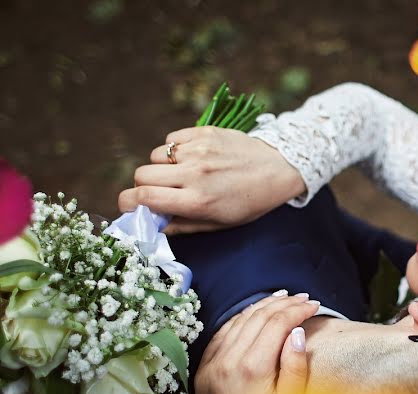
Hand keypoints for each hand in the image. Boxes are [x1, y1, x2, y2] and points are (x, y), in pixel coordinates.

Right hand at [119, 126, 306, 233]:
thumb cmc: (249, 202)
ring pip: (155, 156)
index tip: (129, 206)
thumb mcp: (220, 223)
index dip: (128, 203)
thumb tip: (152, 225)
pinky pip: (172, 139)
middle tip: (160, 191)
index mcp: (197, 201)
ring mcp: (198, 150)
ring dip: (162, 167)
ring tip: (183, 173)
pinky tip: (193, 158)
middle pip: (142, 175)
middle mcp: (195, 174)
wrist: (279, 169)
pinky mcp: (204, 132)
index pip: (143, 197)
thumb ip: (183, 225)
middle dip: (145, 186)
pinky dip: (176, 150)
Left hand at [194, 293, 318, 393]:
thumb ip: (295, 368)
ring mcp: (211, 365)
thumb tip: (297, 333)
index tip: (314, 305)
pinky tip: (252, 317)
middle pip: (256, 318)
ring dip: (260, 308)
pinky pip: (220, 335)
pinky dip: (239, 321)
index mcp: (251, 370)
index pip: (276, 324)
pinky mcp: (202, 372)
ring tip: (281, 299)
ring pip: (237, 322)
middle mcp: (227, 362)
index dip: (297, 311)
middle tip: (303, 298)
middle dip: (282, 304)